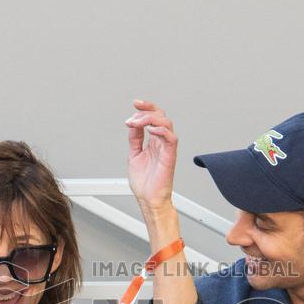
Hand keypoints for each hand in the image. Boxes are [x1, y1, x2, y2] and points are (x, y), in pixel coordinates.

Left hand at [125, 100, 177, 217]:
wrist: (148, 199)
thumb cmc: (145, 183)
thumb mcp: (134, 155)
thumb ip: (135, 139)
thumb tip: (132, 124)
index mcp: (153, 142)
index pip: (153, 118)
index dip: (146, 108)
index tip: (135, 103)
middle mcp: (161, 142)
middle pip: (161, 116)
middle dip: (148, 109)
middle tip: (135, 110)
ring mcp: (166, 148)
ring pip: (166, 123)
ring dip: (151, 118)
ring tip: (138, 123)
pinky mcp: (170, 156)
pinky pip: (171, 138)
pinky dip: (161, 131)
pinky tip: (150, 130)